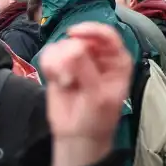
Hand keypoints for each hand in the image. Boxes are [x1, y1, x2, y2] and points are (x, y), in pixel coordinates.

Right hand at [39, 23, 132, 165]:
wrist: (77, 135)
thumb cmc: (97, 117)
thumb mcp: (98, 96)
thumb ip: (86, 69)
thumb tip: (70, 47)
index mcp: (116, 59)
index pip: (107, 35)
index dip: (91, 30)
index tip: (73, 35)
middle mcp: (98, 55)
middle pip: (80, 38)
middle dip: (69, 57)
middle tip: (69, 79)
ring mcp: (77, 58)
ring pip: (61, 44)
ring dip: (58, 64)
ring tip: (65, 83)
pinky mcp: (59, 64)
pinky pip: (49, 53)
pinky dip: (49, 66)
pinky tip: (56, 80)